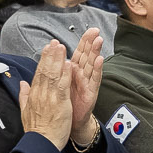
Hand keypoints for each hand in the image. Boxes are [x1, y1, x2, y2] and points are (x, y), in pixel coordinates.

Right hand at [18, 40, 73, 148]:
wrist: (41, 143)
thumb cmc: (36, 130)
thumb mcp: (25, 111)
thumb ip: (24, 95)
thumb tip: (22, 84)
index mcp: (33, 95)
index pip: (38, 73)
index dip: (43, 60)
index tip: (47, 49)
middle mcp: (40, 94)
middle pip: (45, 70)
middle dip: (50, 55)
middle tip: (54, 42)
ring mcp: (50, 98)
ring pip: (53, 74)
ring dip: (58, 60)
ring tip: (61, 47)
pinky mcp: (60, 103)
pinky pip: (63, 85)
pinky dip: (65, 74)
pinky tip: (68, 64)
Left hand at [67, 27, 104, 145]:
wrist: (69, 123)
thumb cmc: (64, 103)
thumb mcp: (58, 84)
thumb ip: (56, 71)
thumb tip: (53, 57)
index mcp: (72, 72)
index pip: (79, 53)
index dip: (83, 42)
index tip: (88, 30)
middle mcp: (81, 75)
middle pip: (87, 55)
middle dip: (91, 42)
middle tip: (95, 30)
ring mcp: (87, 83)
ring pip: (92, 64)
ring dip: (95, 52)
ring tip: (99, 40)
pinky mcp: (91, 92)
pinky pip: (94, 79)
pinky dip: (97, 69)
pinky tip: (100, 60)